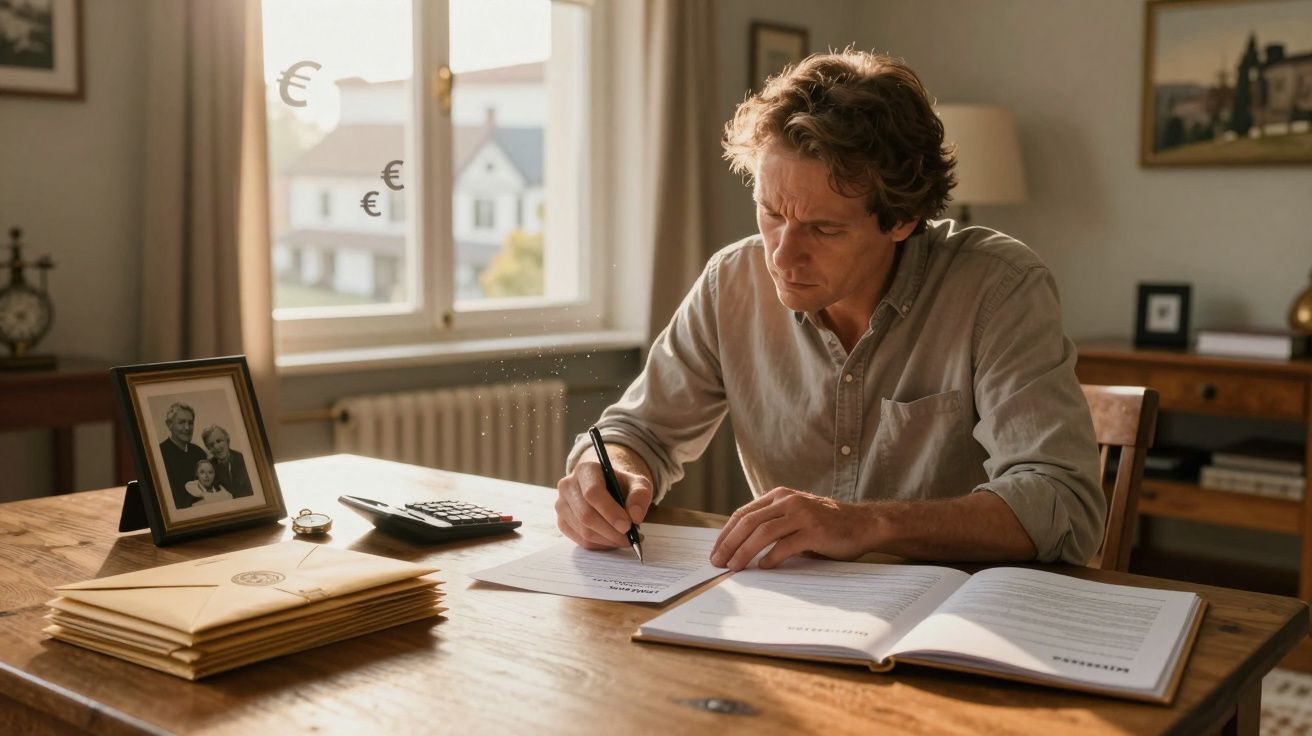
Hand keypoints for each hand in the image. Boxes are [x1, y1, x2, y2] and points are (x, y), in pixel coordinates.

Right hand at [555, 455, 652, 549]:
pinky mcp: (562, 522)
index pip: (593, 493)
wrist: (607, 487)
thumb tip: (635, 517)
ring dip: (608, 540)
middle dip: (611, 532)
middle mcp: (568, 486)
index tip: (627, 526)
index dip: (610, 512)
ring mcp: (562, 505)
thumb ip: (640, 496)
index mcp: (586, 470)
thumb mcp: (638, 483)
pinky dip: (600, 545)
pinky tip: (613, 540)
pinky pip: (580, 540)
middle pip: (586, 515)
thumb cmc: (622, 484)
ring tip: (626, 539)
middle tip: (630, 538)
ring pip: (584, 531)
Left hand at [710, 487, 873, 569]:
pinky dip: (771, 557)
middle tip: (718, 562)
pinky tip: (764, 567)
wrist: (863, 524)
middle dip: (729, 544)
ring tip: (734, 567)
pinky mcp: (815, 530)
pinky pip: (786, 545)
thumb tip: (740, 548)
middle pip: (749, 522)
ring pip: (763, 532)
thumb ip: (773, 524)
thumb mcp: (795, 517)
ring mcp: (802, 514)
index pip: (743, 513)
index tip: (716, 551)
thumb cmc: (826, 525)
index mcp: (780, 496)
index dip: (726, 533)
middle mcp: (789, 501)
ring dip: (745, 552)